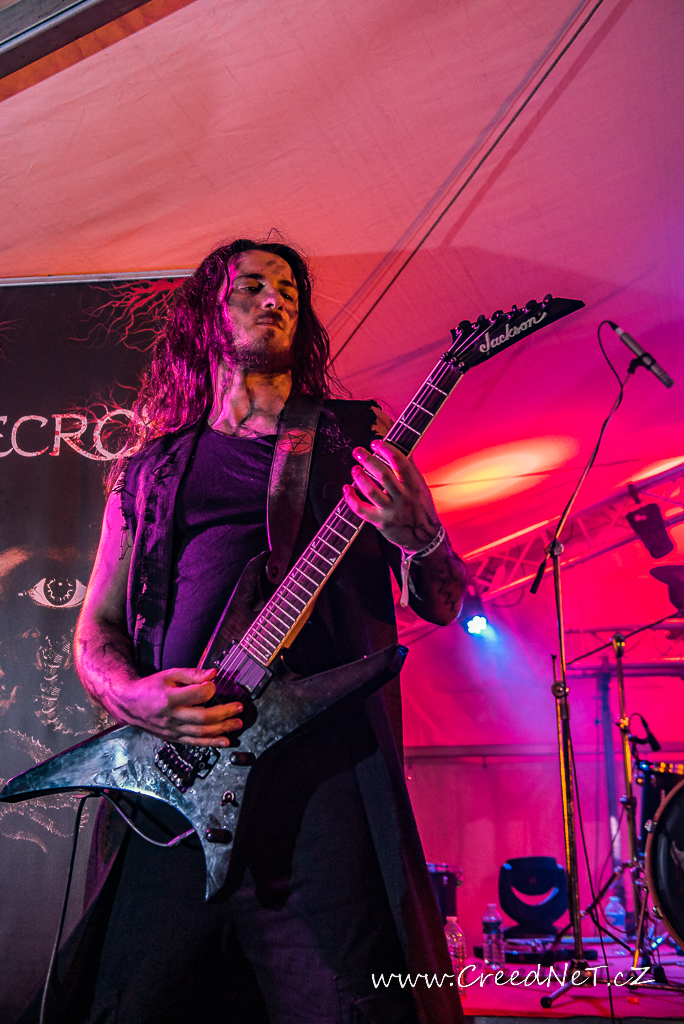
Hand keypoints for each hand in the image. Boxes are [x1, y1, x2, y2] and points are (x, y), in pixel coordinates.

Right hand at [110, 667, 242, 746]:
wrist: (130, 705)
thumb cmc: (151, 687)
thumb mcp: (169, 674)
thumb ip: (191, 674)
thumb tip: (213, 674)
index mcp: (170, 698)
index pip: (197, 695)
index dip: (210, 689)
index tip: (215, 685)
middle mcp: (171, 716)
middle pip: (202, 718)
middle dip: (224, 714)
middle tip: (239, 708)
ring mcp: (172, 730)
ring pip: (201, 733)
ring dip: (222, 730)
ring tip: (237, 724)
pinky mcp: (173, 738)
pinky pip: (194, 742)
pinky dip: (211, 743)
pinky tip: (225, 741)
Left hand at [343, 439, 441, 550]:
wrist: (423, 538)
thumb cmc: (420, 507)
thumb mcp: (420, 486)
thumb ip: (409, 466)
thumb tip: (401, 442)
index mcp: (414, 485)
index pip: (400, 463)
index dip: (387, 450)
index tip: (376, 443)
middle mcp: (403, 497)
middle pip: (383, 475)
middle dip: (368, 460)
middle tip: (358, 451)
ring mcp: (391, 511)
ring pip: (371, 491)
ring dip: (359, 477)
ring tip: (354, 468)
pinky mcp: (380, 522)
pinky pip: (361, 510)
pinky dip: (351, 498)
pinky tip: (346, 488)